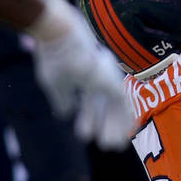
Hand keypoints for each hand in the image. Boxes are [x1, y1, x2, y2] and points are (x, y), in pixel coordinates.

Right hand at [28, 0, 134, 148]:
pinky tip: (127, 130)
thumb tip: (66, 115)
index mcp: (85, 76)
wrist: (58, 34)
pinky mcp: (110, 79)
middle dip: (105, 125)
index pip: (91, 102)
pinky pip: (122, 102)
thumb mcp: (55, 82)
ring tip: (112, 145)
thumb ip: (63, 98)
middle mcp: (99, 76)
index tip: (86, 134)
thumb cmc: (53, 54)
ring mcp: (106, 77)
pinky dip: (124, 118)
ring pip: (116, 106)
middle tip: (107, 145)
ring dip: (115, 126)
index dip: (90, 118)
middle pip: (105, 105)